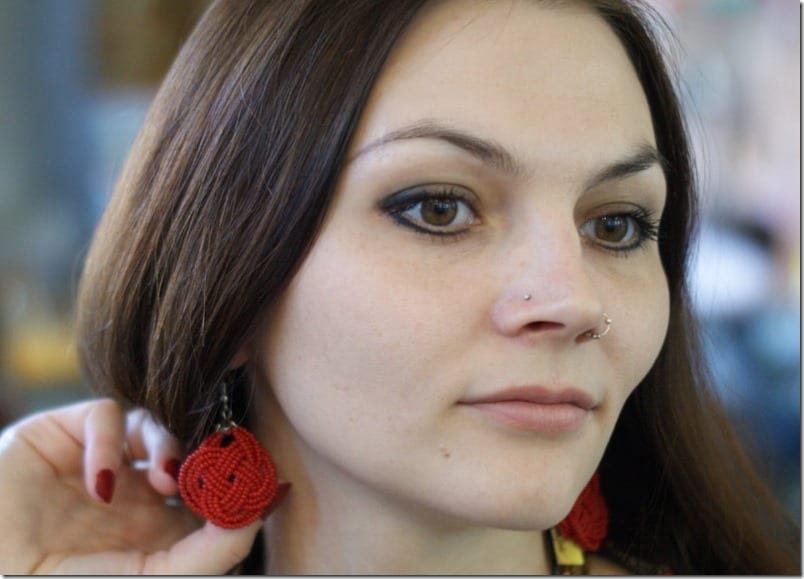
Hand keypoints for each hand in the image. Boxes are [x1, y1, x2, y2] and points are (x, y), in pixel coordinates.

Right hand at [0, 399, 264, 573]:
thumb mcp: (153, 577)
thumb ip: (210, 552)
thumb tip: (256, 514)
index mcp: (156, 526)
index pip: (208, 488)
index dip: (234, 481)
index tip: (265, 480)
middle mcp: (132, 491)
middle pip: (186, 450)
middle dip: (206, 455)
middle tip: (223, 466)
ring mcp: (101, 462)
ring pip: (155, 425)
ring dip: (168, 445)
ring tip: (167, 478)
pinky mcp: (64, 435)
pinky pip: (105, 415)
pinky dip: (109, 442)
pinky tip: (101, 484)